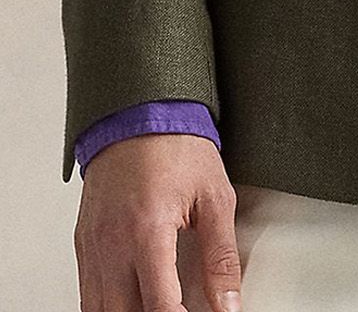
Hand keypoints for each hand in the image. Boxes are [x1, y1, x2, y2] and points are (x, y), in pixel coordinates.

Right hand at [74, 133, 241, 311]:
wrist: (140, 112)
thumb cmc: (177, 145)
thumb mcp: (214, 197)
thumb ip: (221, 256)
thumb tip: (228, 302)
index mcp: (147, 231)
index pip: (160, 307)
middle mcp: (112, 243)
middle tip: (180, 308)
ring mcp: (92, 245)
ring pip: (99, 311)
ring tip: (159, 304)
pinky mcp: (82, 243)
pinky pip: (87, 293)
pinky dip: (108, 305)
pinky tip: (132, 300)